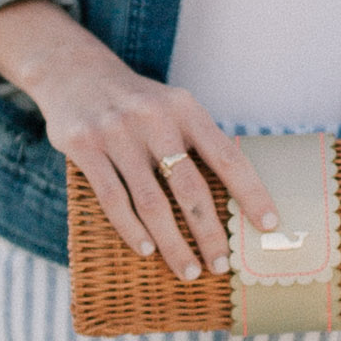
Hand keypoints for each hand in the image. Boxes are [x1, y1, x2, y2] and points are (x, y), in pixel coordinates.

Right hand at [0, 0, 278, 282]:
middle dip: (209, 233)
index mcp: (184, 108)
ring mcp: (116, 133)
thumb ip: (196, 141)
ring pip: (151, 203)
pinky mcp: (85, 146)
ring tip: (189, 270)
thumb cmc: (135, 102)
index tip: (268, 224)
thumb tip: (234, 194)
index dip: (250, 193)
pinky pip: (113, 199)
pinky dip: (132, 230)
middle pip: (190, 188)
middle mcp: (153, 118)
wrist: (72, 70)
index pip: (226, 157)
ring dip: (172, 243)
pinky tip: (147, 250)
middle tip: (221, 266)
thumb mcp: (171, 106)